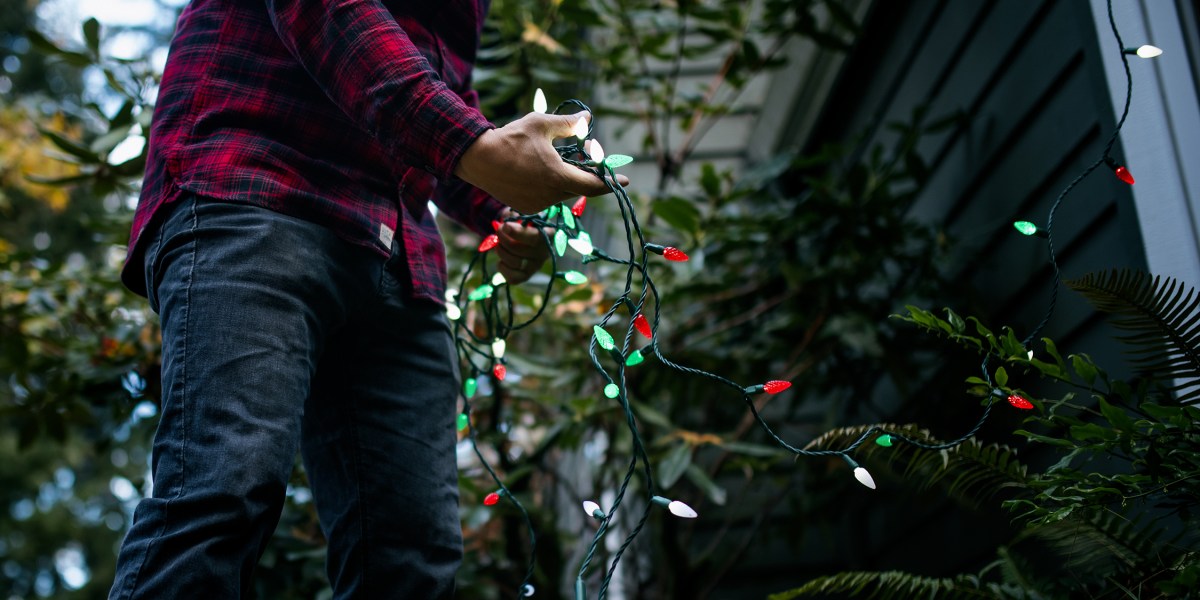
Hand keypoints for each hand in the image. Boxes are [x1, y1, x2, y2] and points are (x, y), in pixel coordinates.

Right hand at [454, 112, 629, 214]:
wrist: (477, 159)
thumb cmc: (511, 138)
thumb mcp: (541, 123)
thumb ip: (569, 124)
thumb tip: (588, 118)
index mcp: (558, 177)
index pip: (594, 185)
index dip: (611, 182)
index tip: (625, 180)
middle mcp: (550, 196)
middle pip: (578, 187)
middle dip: (585, 172)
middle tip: (584, 152)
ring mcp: (538, 205)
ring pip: (562, 193)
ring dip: (566, 178)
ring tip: (555, 157)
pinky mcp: (526, 208)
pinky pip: (547, 198)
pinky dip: (550, 185)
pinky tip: (538, 169)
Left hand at [495, 211, 550, 284]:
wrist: (526, 232)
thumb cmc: (525, 221)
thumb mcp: (523, 212)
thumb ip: (517, 215)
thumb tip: (506, 224)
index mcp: (548, 234)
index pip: (534, 236)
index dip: (517, 232)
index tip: (505, 225)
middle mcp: (544, 252)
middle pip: (518, 250)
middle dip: (502, 238)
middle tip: (498, 230)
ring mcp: (536, 266)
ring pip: (514, 263)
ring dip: (500, 251)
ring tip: (499, 244)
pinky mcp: (527, 275)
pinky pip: (513, 278)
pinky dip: (502, 268)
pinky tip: (502, 260)